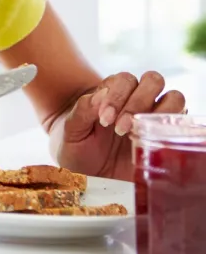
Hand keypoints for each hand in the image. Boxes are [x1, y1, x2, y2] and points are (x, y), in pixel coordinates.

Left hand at [55, 71, 185, 180]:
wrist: (86, 173)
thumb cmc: (76, 146)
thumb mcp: (72, 129)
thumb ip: (83, 109)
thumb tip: (103, 94)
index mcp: (113, 93)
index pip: (125, 79)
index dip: (117, 96)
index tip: (104, 120)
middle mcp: (137, 101)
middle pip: (153, 80)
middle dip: (138, 101)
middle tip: (119, 128)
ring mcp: (154, 118)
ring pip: (173, 98)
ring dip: (158, 112)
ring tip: (135, 133)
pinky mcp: (166, 138)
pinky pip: (181, 124)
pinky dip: (170, 129)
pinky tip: (149, 144)